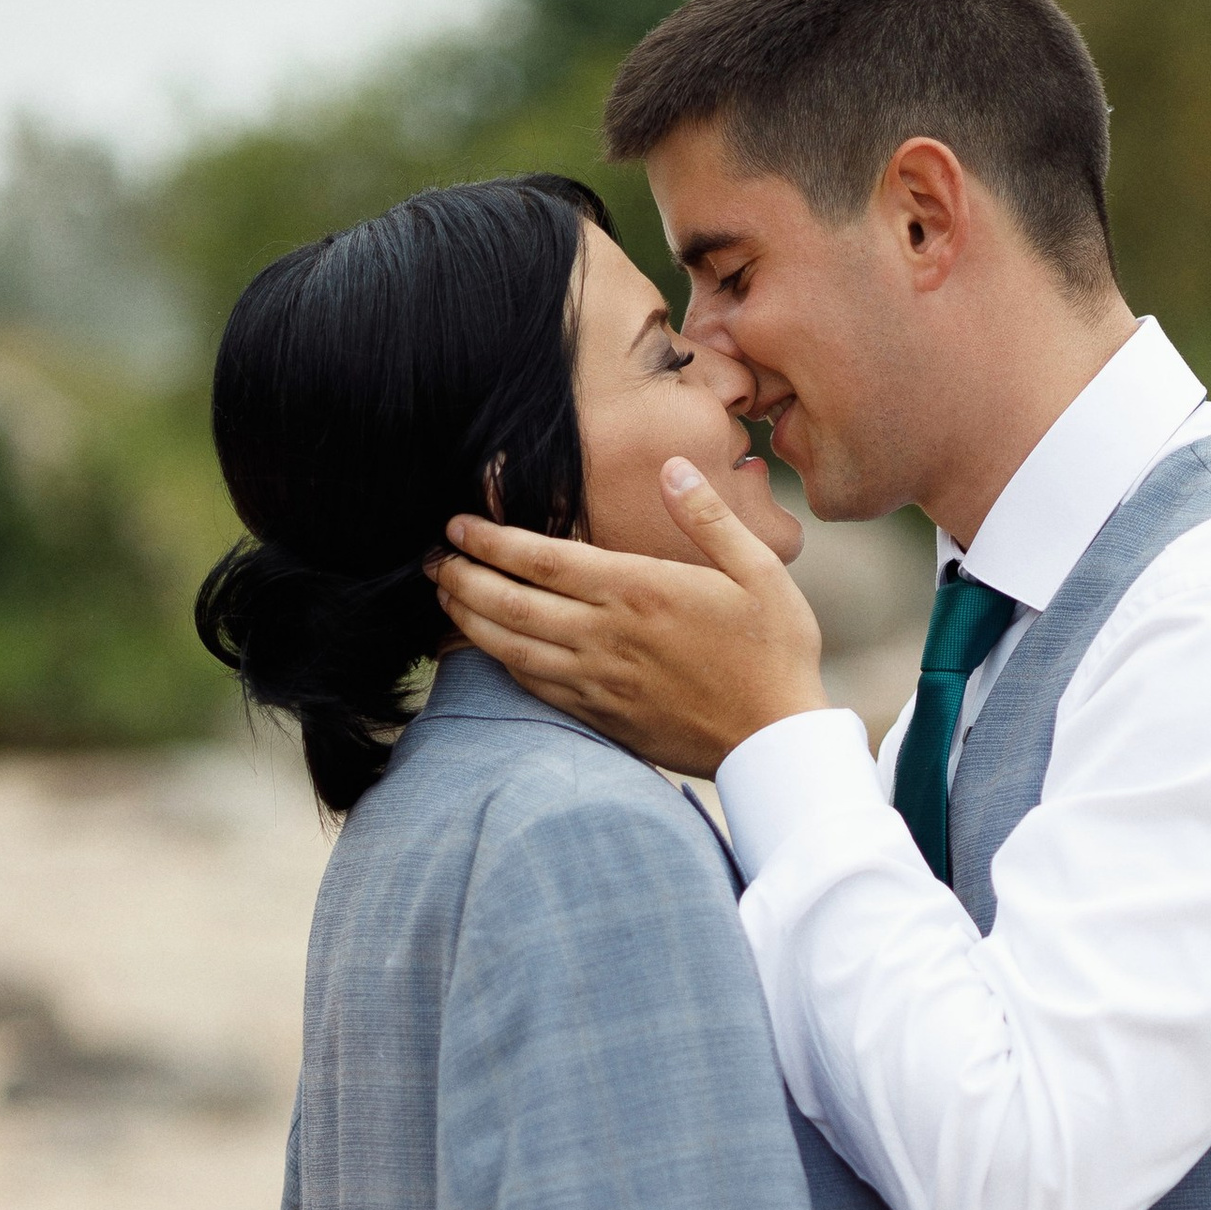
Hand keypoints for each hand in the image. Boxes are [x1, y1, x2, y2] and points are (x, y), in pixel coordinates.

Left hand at [432, 462, 827, 776]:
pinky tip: (490, 651)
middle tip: (434, 560)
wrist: (776, 741)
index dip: (490, 539)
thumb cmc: (775, 654)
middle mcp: (608, 636)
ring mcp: (600, 682)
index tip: (458, 525)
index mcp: (639, 591)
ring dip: (471, 622)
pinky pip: (537, 688)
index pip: (542, 559)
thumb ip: (709, 518)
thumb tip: (673, 468)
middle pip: (510, 604)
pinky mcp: (604, 718)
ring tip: (445, 599)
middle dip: (462, 578)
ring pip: (513, 649)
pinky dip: (504, 666)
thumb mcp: (759, 572)